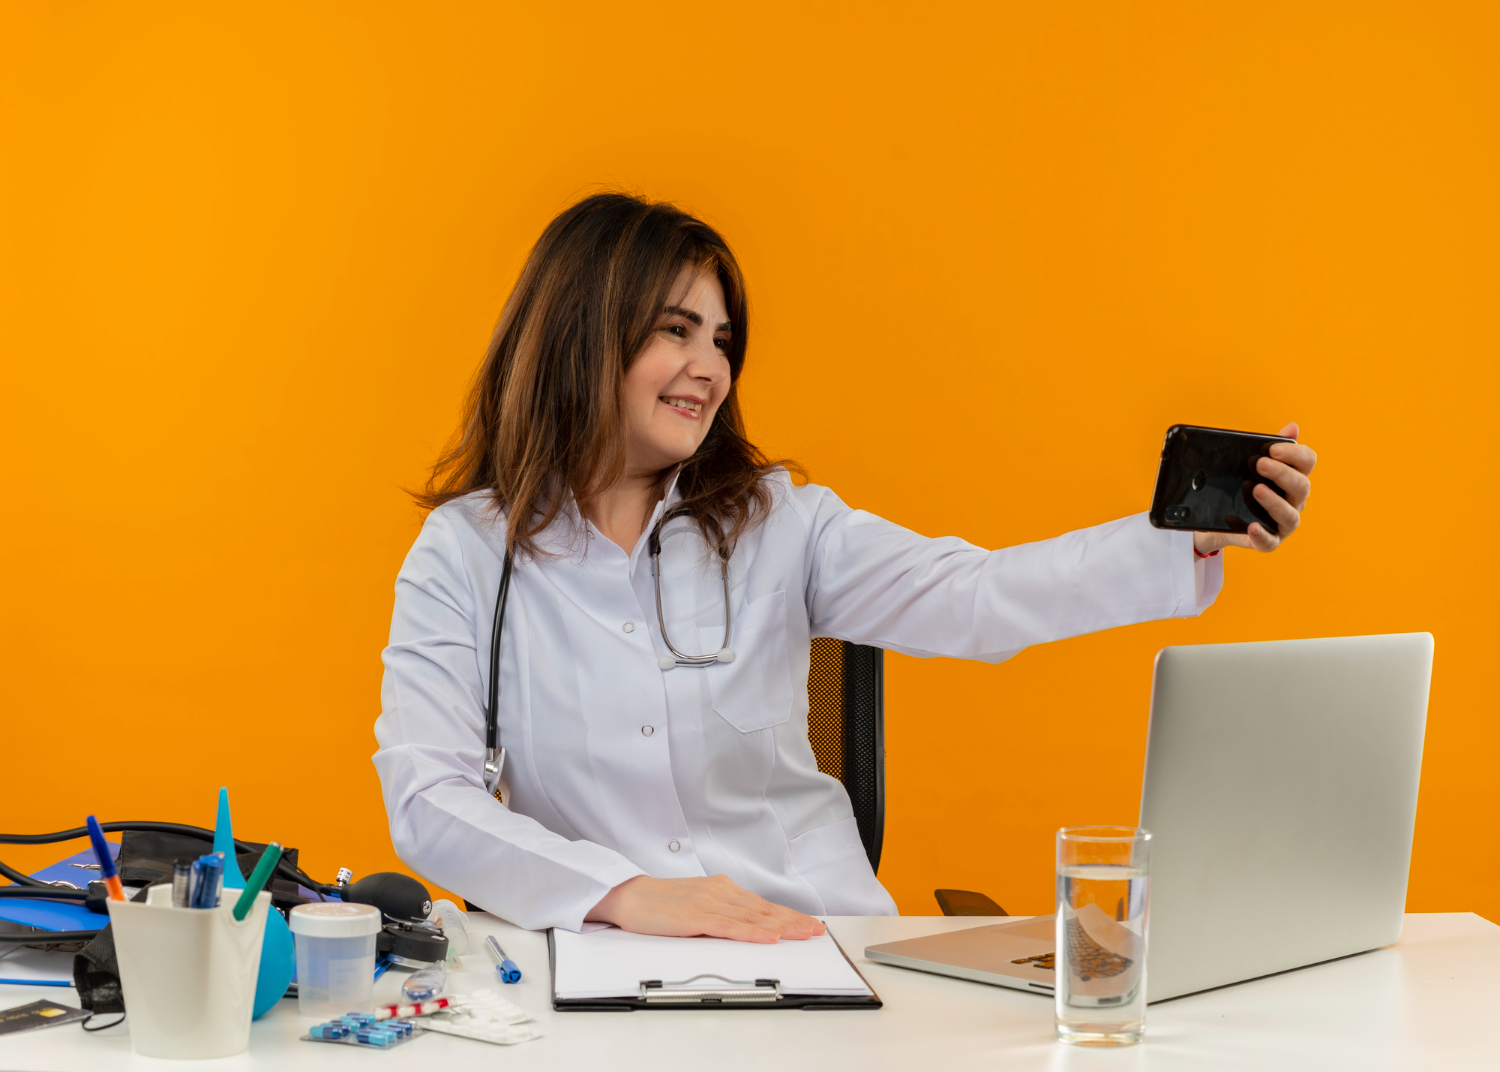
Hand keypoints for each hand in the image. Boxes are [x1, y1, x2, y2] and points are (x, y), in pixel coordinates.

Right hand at [585, 874, 826, 943]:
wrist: (630, 896)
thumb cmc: (660, 904)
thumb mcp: (696, 906)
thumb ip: (720, 914)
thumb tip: (746, 929)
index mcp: (721, 889)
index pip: (762, 904)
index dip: (788, 915)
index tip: (809, 924)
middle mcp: (720, 892)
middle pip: (764, 909)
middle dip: (793, 921)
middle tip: (817, 930)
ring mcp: (709, 903)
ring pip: (753, 917)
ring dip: (781, 927)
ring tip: (803, 934)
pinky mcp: (696, 916)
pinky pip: (729, 926)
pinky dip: (752, 932)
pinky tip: (768, 937)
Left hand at [1193, 422, 1316, 554]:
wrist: (1219, 519)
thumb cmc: (1244, 486)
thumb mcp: (1252, 466)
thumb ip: (1271, 447)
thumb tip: (1293, 426)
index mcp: (1294, 477)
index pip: (1307, 462)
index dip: (1294, 453)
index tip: (1272, 448)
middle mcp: (1295, 501)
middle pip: (1301, 486)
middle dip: (1282, 473)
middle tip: (1260, 463)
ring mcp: (1284, 523)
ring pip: (1290, 515)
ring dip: (1275, 502)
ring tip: (1256, 489)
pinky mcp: (1269, 542)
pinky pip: (1269, 542)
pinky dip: (1262, 535)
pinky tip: (1251, 526)